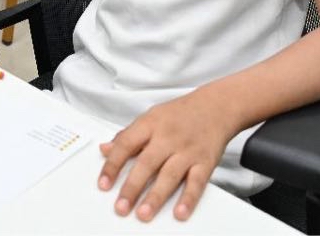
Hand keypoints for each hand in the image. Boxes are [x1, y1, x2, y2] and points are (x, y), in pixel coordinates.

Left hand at [97, 90, 235, 221]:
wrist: (216, 107)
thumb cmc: (180, 114)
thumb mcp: (150, 117)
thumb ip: (127, 135)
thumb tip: (105, 149)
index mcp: (150, 124)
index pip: (126, 144)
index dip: (112, 165)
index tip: (103, 184)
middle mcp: (168, 137)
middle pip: (146, 163)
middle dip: (132, 187)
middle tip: (121, 207)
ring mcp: (187, 150)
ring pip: (169, 175)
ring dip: (156, 197)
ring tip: (144, 213)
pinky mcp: (205, 162)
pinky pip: (197, 182)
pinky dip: (188, 198)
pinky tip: (180, 212)